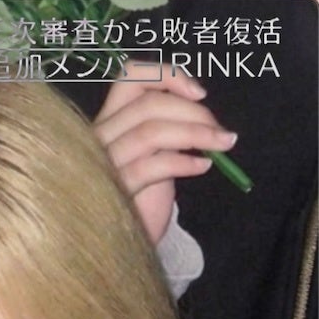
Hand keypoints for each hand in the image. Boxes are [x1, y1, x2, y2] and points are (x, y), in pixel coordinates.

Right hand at [93, 61, 236, 242]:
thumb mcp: (150, 152)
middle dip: (196, 112)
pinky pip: (152, 166)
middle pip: (149, 104)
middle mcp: (97, 138)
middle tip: (221, 132)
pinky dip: (185, 162)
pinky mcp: (114, 191)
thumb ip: (162, 126)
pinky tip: (202, 167)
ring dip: (197, 134)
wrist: (116, 243)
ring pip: (151, 131)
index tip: (198, 93)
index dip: (167, 75)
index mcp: (107, 121)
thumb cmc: (138, 196)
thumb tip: (198, 107)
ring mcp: (102, 165)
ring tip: (221, 146)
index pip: (129, 76)